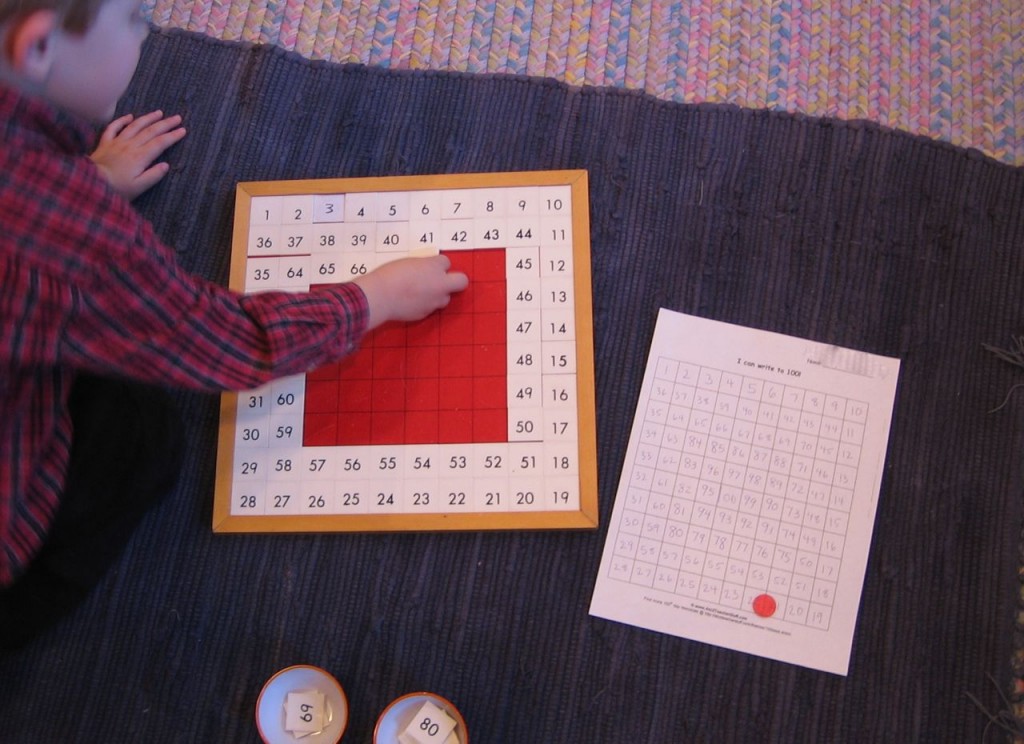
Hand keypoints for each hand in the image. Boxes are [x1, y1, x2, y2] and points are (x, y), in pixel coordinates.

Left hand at [90, 111, 186, 199]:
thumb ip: (153, 176)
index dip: (172, 136)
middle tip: (177, 118)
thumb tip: (166, 165)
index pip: (160, 143)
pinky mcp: (105, 143)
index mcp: (140, 157)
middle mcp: (130, 146)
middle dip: (165, 124)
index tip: (183, 130)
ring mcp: (117, 142)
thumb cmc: (117, 188)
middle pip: (150, 131)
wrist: (91, 183)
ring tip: (159, 113)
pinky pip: (113, 127)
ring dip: (148, 118)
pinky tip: (130, 116)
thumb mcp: (139, 187)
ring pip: (135, 126)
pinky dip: (122, 120)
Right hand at [353, 255, 468, 328]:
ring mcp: (435, 300)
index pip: (446, 262)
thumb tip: (425, 270)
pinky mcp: (426, 313)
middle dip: (455, 280)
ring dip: (438, 295)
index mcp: (434, 266)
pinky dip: (424, 304)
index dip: (437, 264)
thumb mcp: (407, 262)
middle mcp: (439, 283)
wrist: (380, 296)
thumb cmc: (389, 275)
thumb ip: (421, 266)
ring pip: (446, 298)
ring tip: (422, 293)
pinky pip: (431, 307)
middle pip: (462, 281)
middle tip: (443, 281)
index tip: (429, 266)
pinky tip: (411, 302)